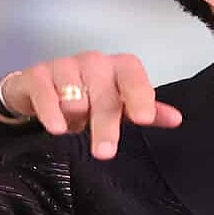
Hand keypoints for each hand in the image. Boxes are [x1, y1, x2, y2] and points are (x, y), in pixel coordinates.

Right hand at [0, 52, 182, 159]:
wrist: (40, 91)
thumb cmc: (89, 98)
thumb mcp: (120, 106)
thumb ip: (146, 111)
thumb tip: (176, 119)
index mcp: (118, 68)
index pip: (133, 76)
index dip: (139, 95)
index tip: (143, 119)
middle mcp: (93, 62)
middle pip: (103, 94)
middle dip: (105, 124)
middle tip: (105, 152)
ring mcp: (64, 65)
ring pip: (74, 94)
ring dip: (76, 117)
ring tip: (74, 125)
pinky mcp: (37, 75)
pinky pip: (45, 93)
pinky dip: (51, 112)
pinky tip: (57, 128)